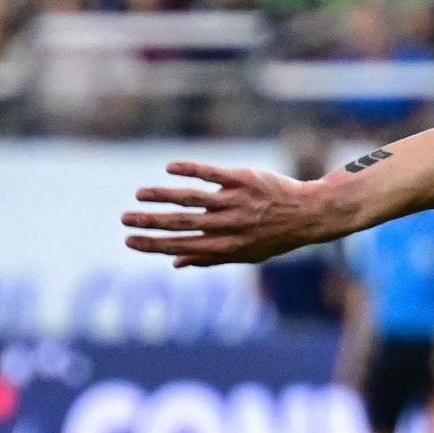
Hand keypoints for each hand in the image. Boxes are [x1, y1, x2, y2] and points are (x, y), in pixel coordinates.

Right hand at [123, 162, 334, 266]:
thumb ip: (209, 257)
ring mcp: (236, 201)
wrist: (308, 213)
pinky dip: (190, 171)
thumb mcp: (245, 254)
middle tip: (124, 218)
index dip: (154, 245)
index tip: (129, 240)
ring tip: (140, 194)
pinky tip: (169, 169)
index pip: (183, 246)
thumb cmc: (273, 236)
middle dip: (151, 222)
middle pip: (183, 223)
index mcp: (227, 246)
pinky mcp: (243, 180)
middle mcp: (229, 225)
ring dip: (164, 196)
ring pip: (193, 198)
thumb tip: (175, 263)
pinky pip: (213, 174)